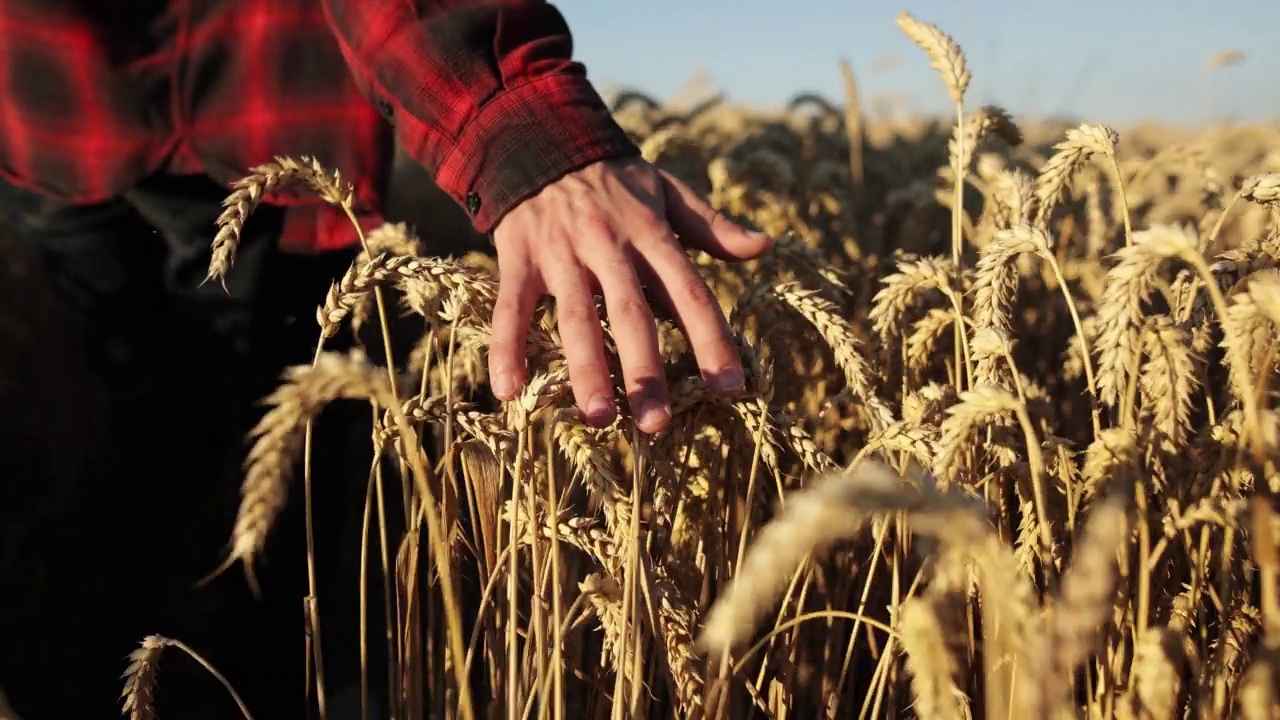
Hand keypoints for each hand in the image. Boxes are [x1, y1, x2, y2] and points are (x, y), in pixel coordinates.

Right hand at [487, 156, 771, 433]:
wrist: (541, 137)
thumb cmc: (614, 179)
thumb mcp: (668, 191)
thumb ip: (712, 225)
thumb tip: (764, 246)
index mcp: (651, 234)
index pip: (689, 292)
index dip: (711, 339)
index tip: (730, 387)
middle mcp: (608, 246)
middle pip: (631, 314)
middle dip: (645, 370)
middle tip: (656, 423)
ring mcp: (561, 254)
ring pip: (575, 317)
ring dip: (586, 368)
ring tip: (598, 418)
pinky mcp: (519, 258)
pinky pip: (510, 309)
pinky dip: (506, 348)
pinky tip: (507, 392)